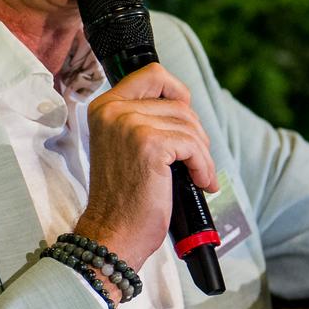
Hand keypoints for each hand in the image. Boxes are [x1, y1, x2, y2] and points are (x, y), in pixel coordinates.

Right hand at [74, 63, 216, 269]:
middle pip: (178, 103)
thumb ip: (143, 120)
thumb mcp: (124, 146)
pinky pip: (193, 146)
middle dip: (195, 133)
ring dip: (202, 154)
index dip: (178, 91)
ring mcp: (130, 125)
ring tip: (198, 177)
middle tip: (193, 161)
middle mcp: (114, 110)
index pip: (152, 74)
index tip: (186, 117)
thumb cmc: (122, 198)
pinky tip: (200, 183)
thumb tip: (185, 108)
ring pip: (189, 125)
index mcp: (105, 107)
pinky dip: (203, 166)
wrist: (112, 233)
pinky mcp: (150, 145)